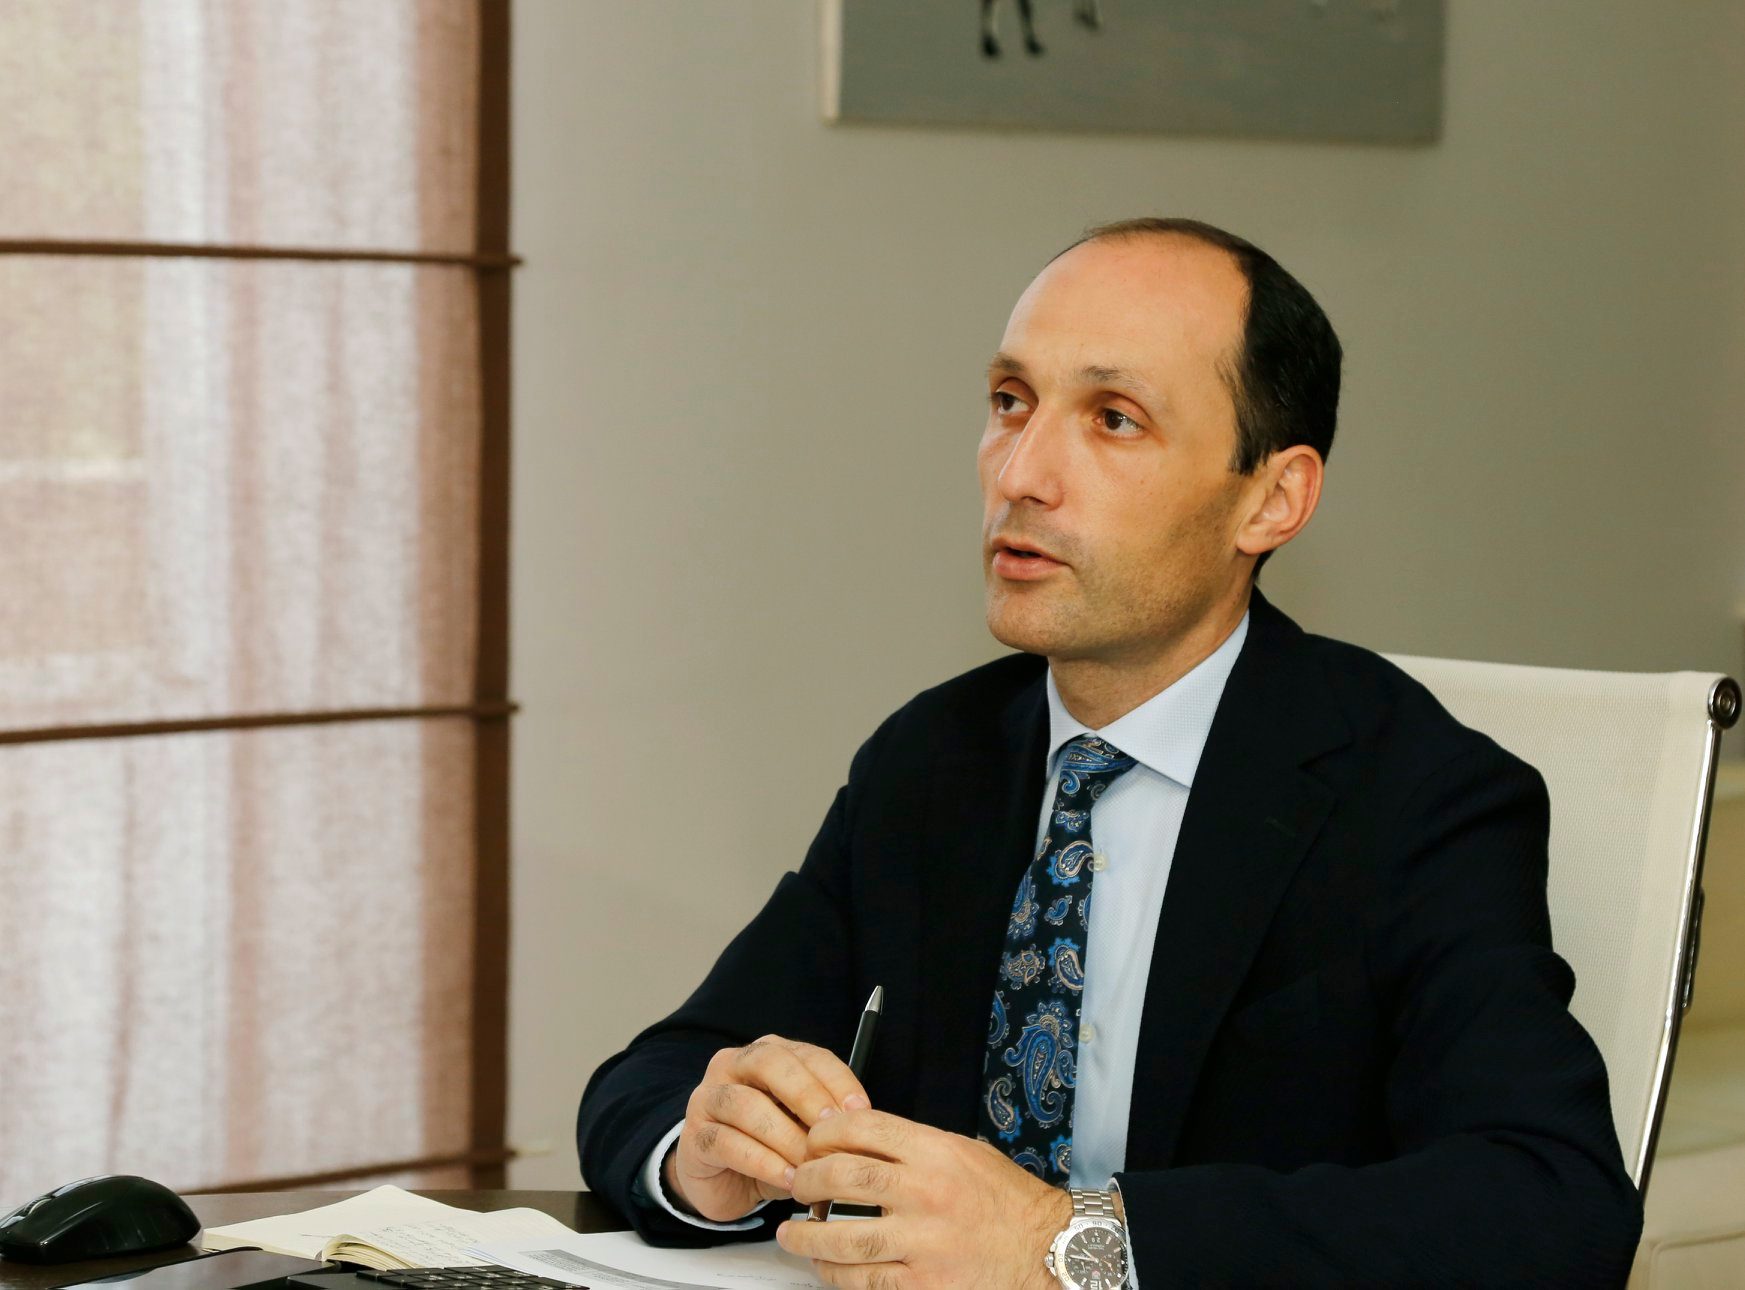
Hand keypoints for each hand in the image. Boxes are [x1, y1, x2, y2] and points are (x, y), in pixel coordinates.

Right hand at [666, 1034, 871, 1222]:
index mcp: (768, 1054)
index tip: (861, 1109)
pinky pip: (727, 1143)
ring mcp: (708, 1098)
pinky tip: (787, 1179)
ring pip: (745, 1104)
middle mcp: (733, 1065)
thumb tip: (867, 1126)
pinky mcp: (694, 1137)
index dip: (836, 1079)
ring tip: (810, 1165)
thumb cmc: (772, 1146)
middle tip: (831, 1128)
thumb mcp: (804, 1127)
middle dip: (806, 1094)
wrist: (724, 1181)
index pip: (806, 1053)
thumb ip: (827, 1119)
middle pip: (768, 1063)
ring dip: (784, 1136)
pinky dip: (762, 1162)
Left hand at [776, 1108, 1073, 1288]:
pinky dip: (837, 1274)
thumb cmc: (1010, 1203)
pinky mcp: (924, 1284)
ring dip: (808, 1236)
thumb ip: (916, 1147)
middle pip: (843, 1177)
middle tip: (797, 1185)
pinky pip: (865, 1280)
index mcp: (936, 1153)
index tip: (813, 1141)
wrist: (1047, 1250)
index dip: (826, 1132)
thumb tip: (864, 1143)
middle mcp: (926, 1193)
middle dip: (808, 1180)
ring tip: (792, 1234)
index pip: (863, 1128)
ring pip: (844, 1237)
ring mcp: (923, 1242)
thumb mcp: (966, 1153)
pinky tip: (826, 1268)